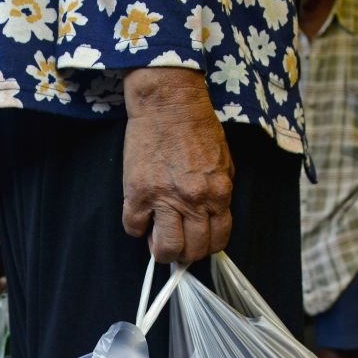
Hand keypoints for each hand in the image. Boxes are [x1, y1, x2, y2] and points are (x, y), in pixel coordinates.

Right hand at [122, 68, 233, 263]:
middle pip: (192, 251)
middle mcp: (194, 201)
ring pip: (165, 248)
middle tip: (176, 244)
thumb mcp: (224, 163)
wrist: (169, 103)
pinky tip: (141, 216)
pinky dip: (136, 228)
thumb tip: (207, 221)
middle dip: (184, 254)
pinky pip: (134, 227)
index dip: (206, 248)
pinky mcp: (138, 192)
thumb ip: (218, 195)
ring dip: (161, 251)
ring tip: (157, 240)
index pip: (217, 241)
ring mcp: (164, 198)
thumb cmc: (197, 128)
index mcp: (218, 194)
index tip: (197, 244)